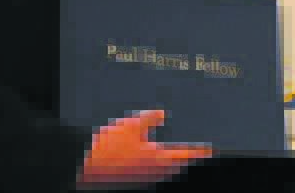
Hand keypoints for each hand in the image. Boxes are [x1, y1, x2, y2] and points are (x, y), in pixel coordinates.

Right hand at [76, 110, 211, 188]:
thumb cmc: (108, 146)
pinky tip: (152, 159)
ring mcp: (142, 178)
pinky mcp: (132, 180)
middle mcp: (153, 171)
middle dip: (186, 158)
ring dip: (171, 163)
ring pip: (164, 170)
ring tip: (178, 156)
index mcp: (157, 158)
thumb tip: (162, 114)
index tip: (209, 150)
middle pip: (176, 165)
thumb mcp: (131, 123)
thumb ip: (150, 118)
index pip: (185, 154)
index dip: (198, 151)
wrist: (84, 166)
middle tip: (196, 153)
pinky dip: (157, 166)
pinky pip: (151, 173)